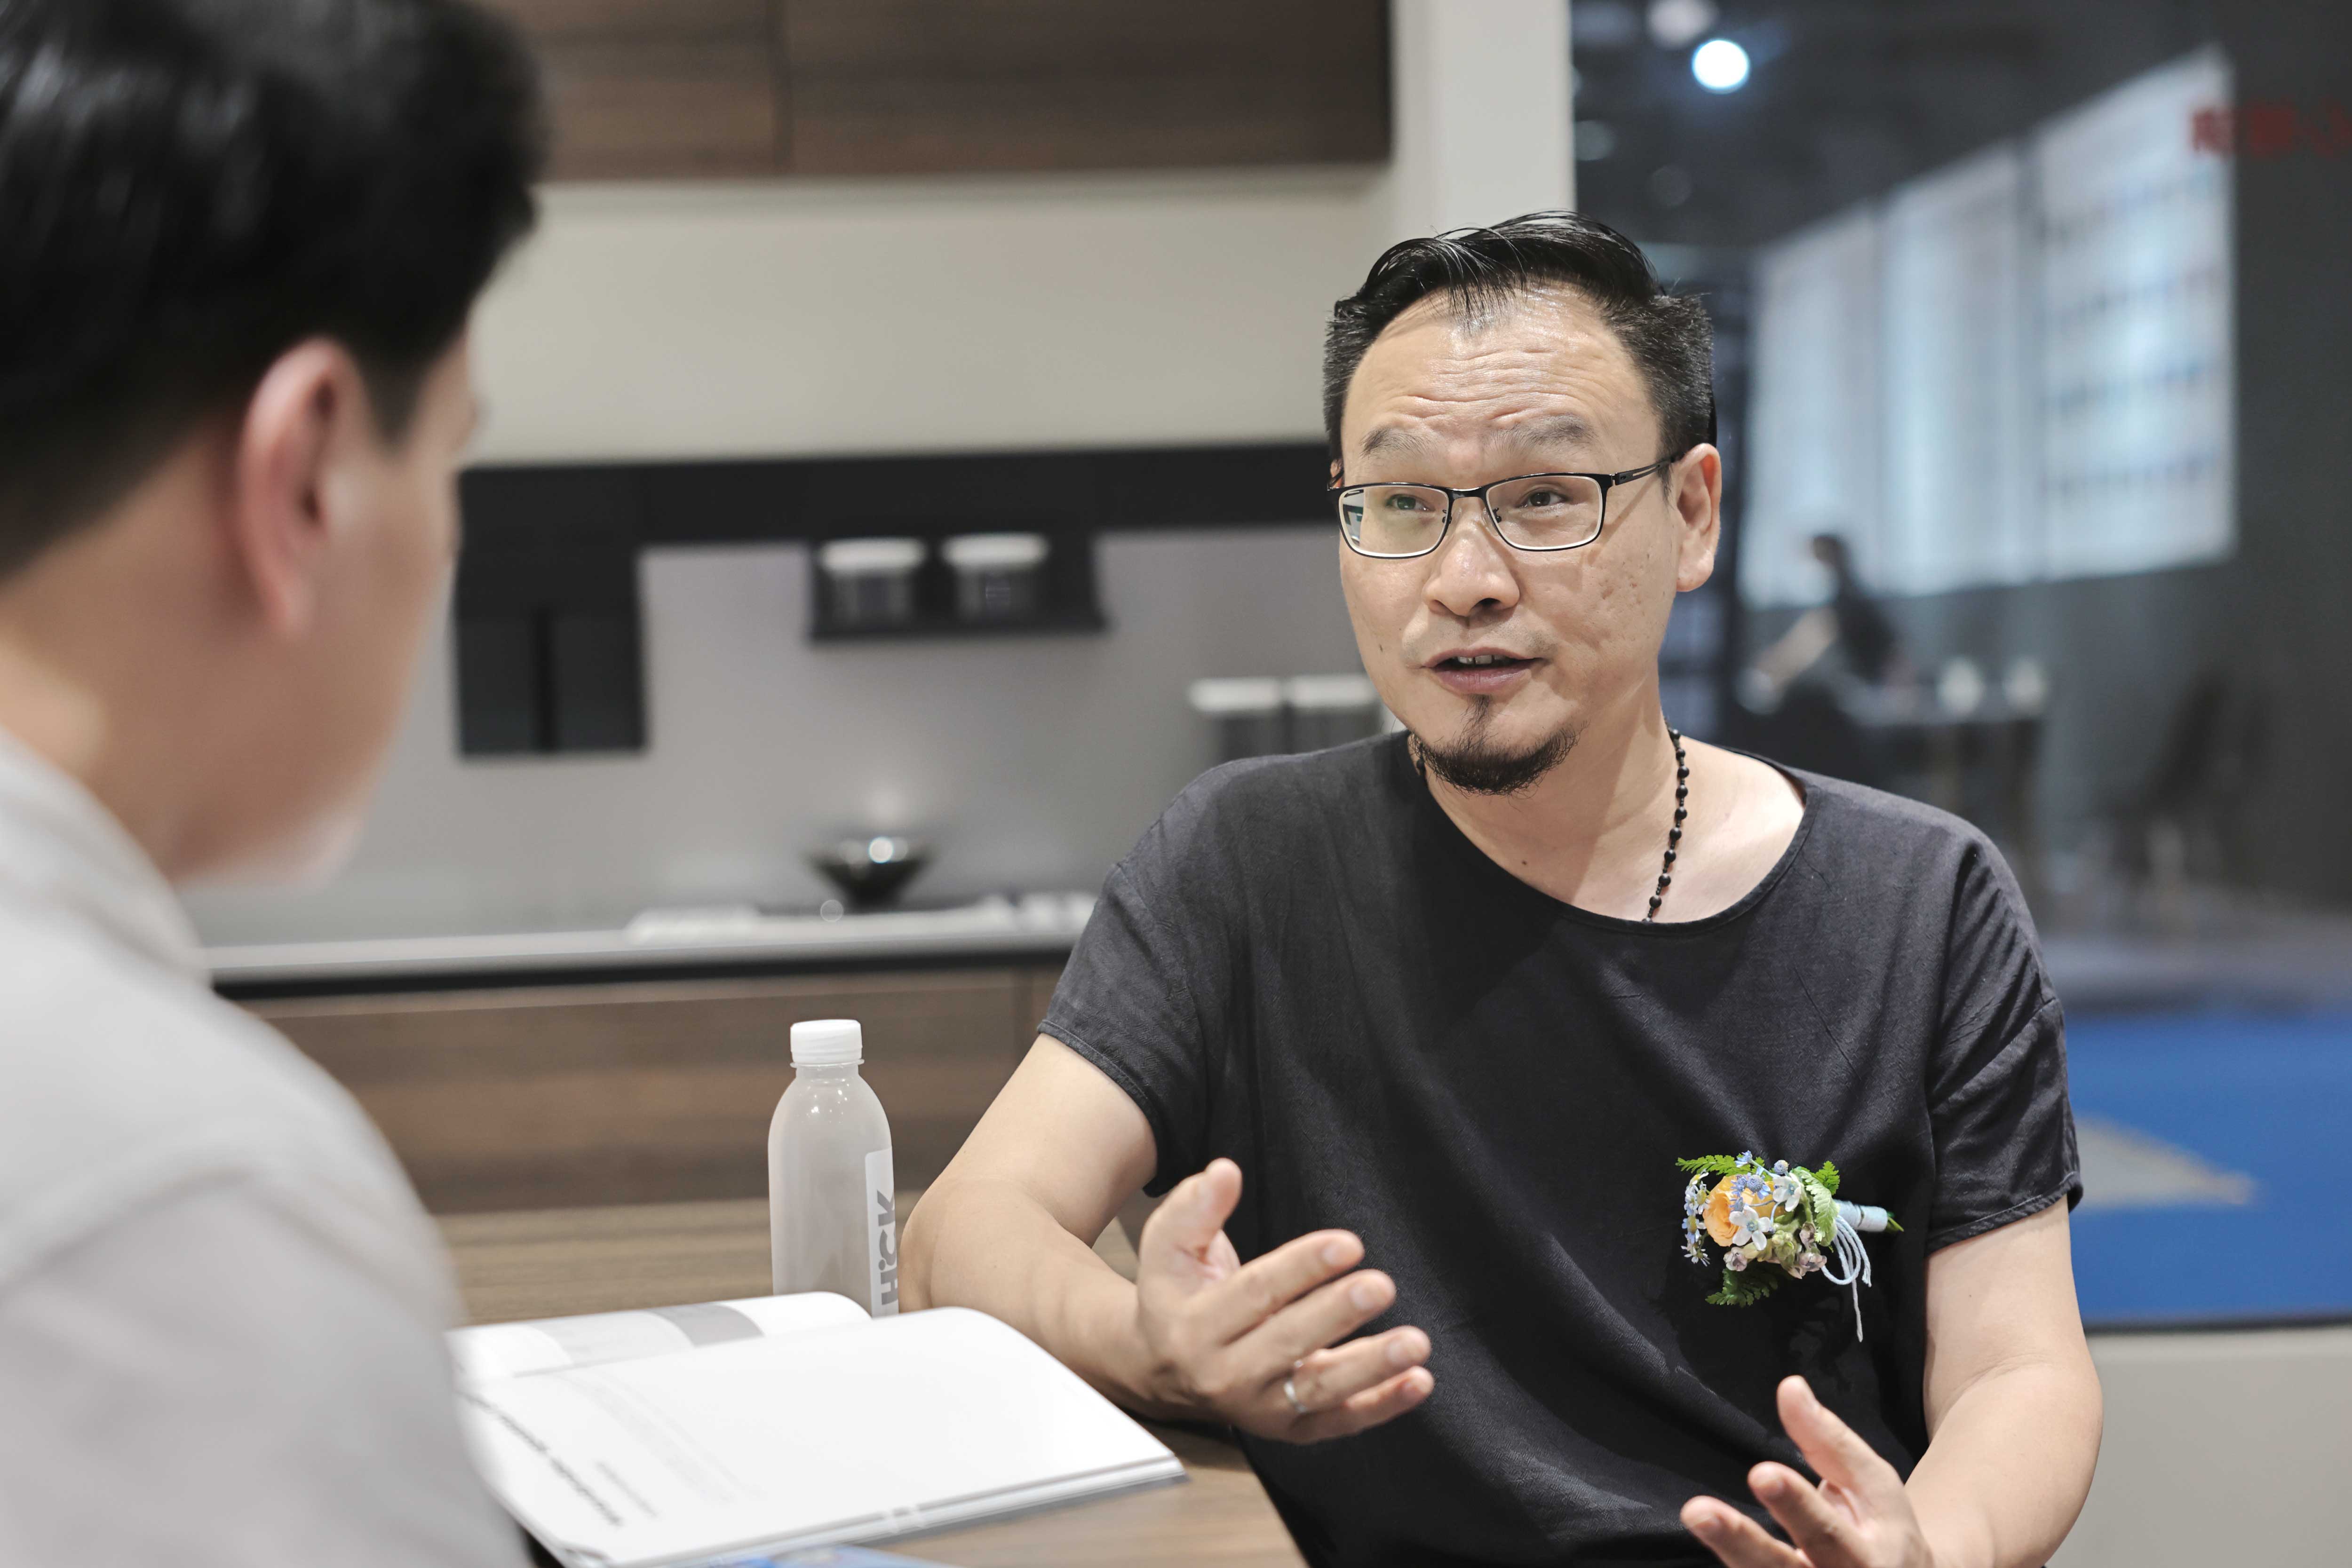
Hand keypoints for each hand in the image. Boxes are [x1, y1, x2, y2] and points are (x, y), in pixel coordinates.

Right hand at [1129, 1158, 1432, 1441]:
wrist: (1161, 1370)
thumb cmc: (1176, 1294)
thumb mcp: (1168, 1246)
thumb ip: (1196, 1207)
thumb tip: (1226, 1172)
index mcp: (1194, 1325)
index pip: (1255, 1294)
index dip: (1302, 1268)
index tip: (1347, 1244)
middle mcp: (1225, 1373)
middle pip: (1288, 1343)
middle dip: (1338, 1315)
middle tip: (1382, 1286)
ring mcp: (1260, 1407)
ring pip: (1319, 1390)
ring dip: (1371, 1367)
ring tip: (1415, 1343)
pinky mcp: (1291, 1429)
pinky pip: (1340, 1421)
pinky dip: (1382, 1405)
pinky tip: (1418, 1381)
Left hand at [1682, 1376, 1936, 1567]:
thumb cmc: (1884, 1527)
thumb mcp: (1874, 1484)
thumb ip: (1831, 1442)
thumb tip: (1790, 1388)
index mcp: (1872, 1561)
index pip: (1828, 1532)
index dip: (1795, 1505)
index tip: (1761, 1472)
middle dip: (1742, 1544)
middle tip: (1698, 1511)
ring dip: (1728, 1553)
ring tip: (1695, 1517)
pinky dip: (1732, 1562)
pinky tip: (1709, 1542)